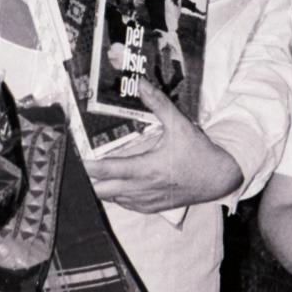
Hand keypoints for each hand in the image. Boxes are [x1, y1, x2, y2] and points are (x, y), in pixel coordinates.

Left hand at [85, 80, 242, 212]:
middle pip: (101, 191)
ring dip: (101, 186)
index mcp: (147, 168)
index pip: (107, 170)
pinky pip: (124, 205)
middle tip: (79, 165)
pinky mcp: (150, 208)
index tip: (73, 158)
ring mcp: (145, 201)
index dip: (86, 166)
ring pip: (110, 199)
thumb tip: (141, 84)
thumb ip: (158, 104)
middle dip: (88, 179)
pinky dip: (116, 194)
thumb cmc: (199, 153)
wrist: (218, 179)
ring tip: (94, 171)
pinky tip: (117, 182)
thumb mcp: (179, 125)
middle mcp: (142, 189)